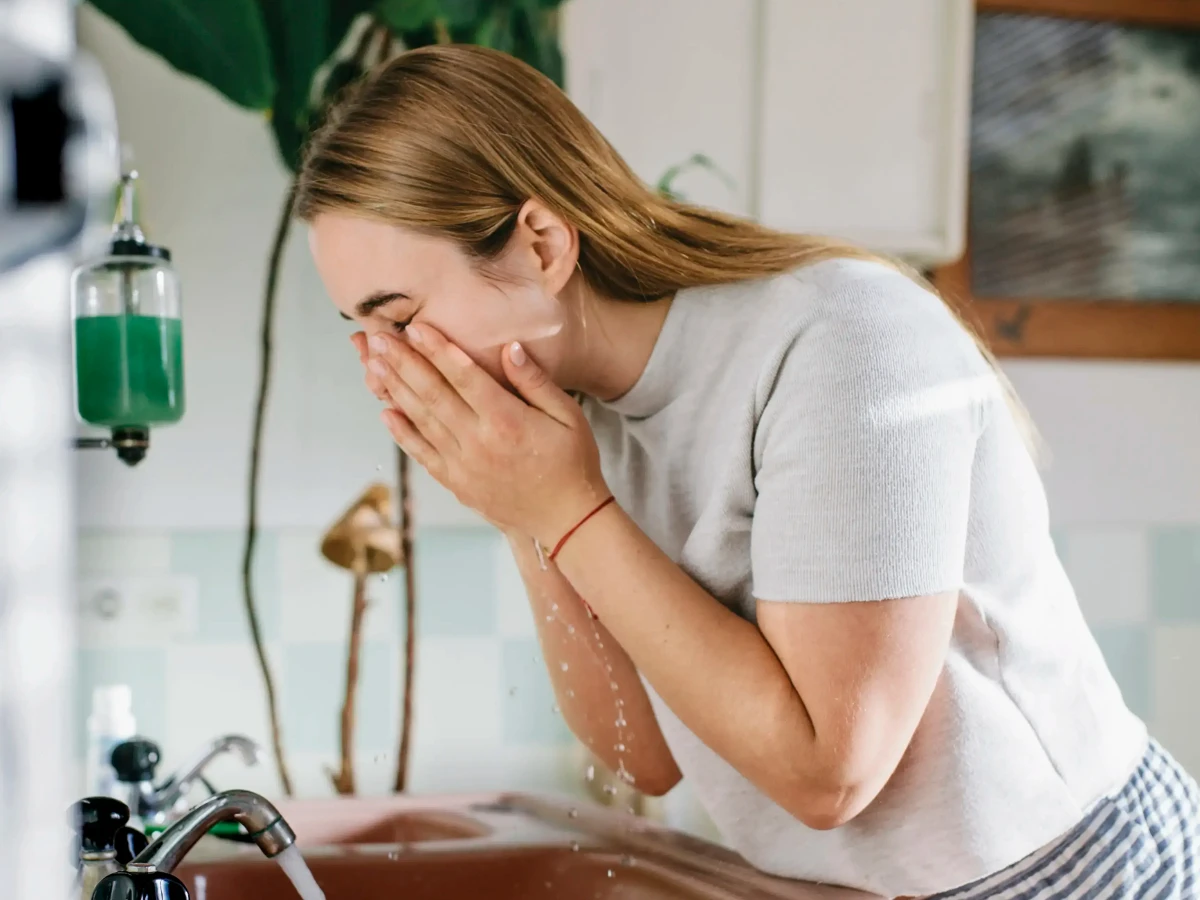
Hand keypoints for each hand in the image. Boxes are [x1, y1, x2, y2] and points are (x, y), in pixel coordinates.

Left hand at [360, 324, 610, 548]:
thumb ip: (535, 381)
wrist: (567, 517)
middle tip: (379, 338)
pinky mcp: (457, 483)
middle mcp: (479, 442)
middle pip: (433, 394)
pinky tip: (386, 412)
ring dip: (396, 390)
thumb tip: (509, 347)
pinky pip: (423, 454)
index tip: (415, 328)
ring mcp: (464, 465)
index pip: (465, 377)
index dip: (438, 350)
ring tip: (375, 365)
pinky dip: (402, 433)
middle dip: (404, 363)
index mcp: (507, 421)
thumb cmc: (573, 461)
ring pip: (422, 421)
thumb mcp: (568, 415)